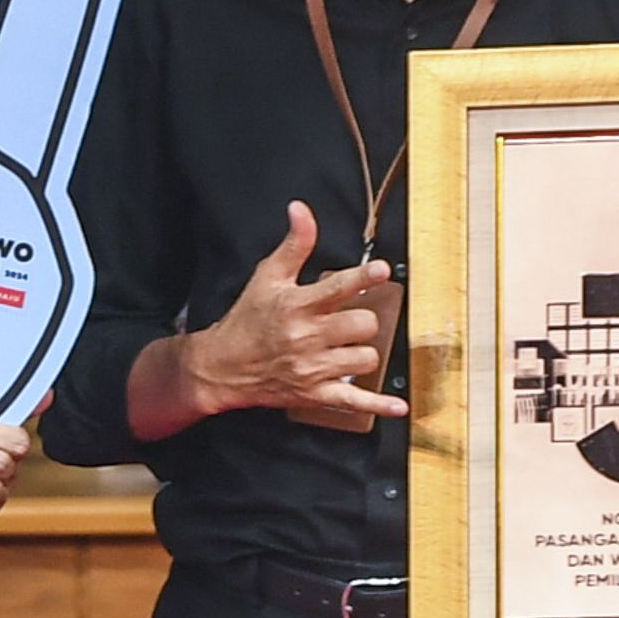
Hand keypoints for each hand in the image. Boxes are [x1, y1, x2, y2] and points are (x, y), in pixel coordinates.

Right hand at [181, 202, 406, 427]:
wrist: (221, 367)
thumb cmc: (246, 321)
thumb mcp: (266, 278)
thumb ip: (293, 244)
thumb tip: (301, 210)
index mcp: (297, 306)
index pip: (338, 288)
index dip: (363, 278)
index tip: (381, 271)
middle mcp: (307, 337)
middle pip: (362, 325)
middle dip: (360, 320)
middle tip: (346, 320)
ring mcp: (313, 368)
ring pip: (365, 358)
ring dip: (361, 351)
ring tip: (344, 347)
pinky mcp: (315, 394)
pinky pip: (354, 400)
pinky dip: (378, 405)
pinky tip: (398, 407)